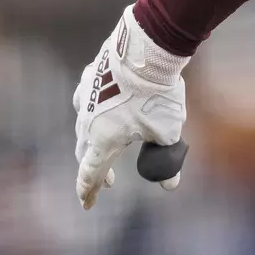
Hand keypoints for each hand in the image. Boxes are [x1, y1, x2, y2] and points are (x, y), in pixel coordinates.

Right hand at [72, 6, 188, 209]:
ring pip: (84, 123)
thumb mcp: (168, 134)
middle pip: (85, 151)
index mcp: (102, 141)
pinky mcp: (91, 75)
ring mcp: (86, 95)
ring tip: (108, 142)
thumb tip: (169, 184)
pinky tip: (106, 104)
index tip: (88, 204)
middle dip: (95, 168)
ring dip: (94, 138)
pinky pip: (89, 97)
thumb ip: (167, 161)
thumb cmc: (156, 96)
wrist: (146, 50)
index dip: (88, 191)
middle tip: (108, 180)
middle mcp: (88, 120)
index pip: (90, 174)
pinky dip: (96, 108)